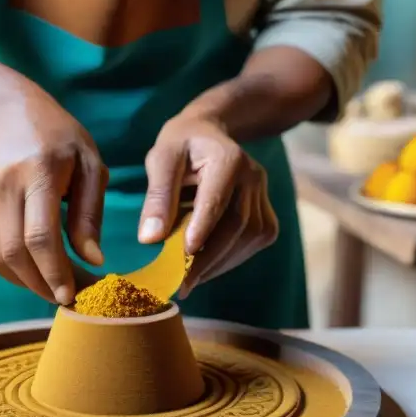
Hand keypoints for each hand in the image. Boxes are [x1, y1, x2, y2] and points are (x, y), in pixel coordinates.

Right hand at [0, 90, 106, 305]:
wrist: (6, 114)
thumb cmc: (59, 139)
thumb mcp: (89, 164)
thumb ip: (90, 213)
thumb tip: (93, 260)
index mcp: (36, 173)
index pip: (39, 236)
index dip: (54, 272)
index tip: (72, 294)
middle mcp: (1, 188)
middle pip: (16, 254)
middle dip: (42, 285)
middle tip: (70, 298)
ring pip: (0, 260)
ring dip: (29, 282)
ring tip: (56, 287)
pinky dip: (15, 270)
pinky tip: (38, 270)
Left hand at [139, 112, 277, 295]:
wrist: (210, 133)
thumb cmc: (181, 145)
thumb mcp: (161, 160)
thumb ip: (157, 197)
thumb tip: (149, 240)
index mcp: (227, 158)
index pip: (217, 198)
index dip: (202, 228)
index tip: (183, 255)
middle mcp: (253, 176)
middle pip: (238, 224)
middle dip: (208, 258)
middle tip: (181, 283)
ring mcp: (263, 194)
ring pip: (249, 237)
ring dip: (220, 263)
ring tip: (191, 279)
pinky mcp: (266, 211)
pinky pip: (255, 240)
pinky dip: (232, 258)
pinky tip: (208, 266)